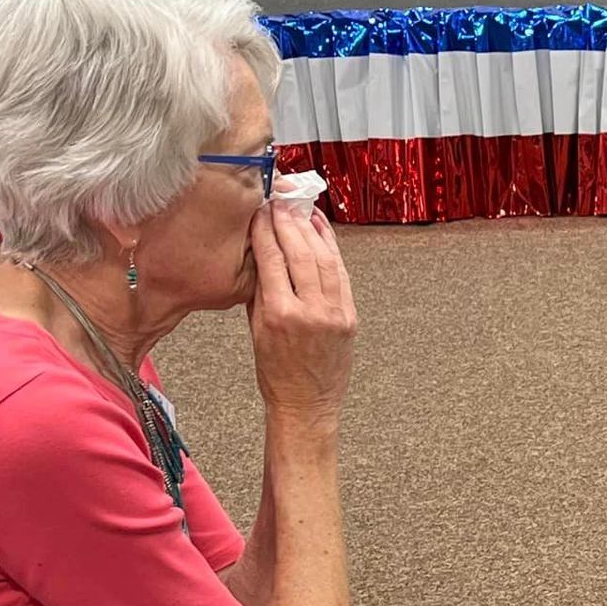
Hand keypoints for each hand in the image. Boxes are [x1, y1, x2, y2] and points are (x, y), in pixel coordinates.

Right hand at [248, 199, 355, 421]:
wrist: (307, 405)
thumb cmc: (275, 373)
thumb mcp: (255, 330)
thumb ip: (261, 290)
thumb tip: (262, 251)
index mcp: (278, 314)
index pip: (271, 258)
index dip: (265, 229)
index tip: (259, 210)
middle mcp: (309, 311)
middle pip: (300, 252)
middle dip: (288, 221)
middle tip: (279, 201)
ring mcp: (334, 313)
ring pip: (324, 259)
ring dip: (312, 229)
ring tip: (300, 207)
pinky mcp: (350, 316)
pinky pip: (341, 274)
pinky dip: (332, 249)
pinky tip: (323, 231)